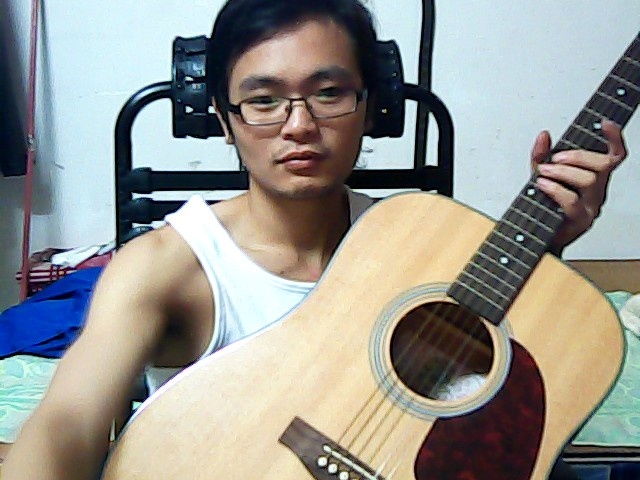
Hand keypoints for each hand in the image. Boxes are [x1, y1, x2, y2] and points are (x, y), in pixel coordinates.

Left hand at [530, 120, 626, 250]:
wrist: (536, 235)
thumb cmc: (544, 205)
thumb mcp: (540, 175)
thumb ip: (541, 155)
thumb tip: (544, 135)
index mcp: (594, 177)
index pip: (614, 155)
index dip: (614, 139)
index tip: (605, 123)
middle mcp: (597, 191)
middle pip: (603, 165)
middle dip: (577, 156)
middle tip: (554, 158)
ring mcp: (591, 206)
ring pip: (590, 181)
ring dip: (564, 172)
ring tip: (544, 172)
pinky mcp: (580, 220)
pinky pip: (572, 201)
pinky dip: (555, 189)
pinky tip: (542, 185)